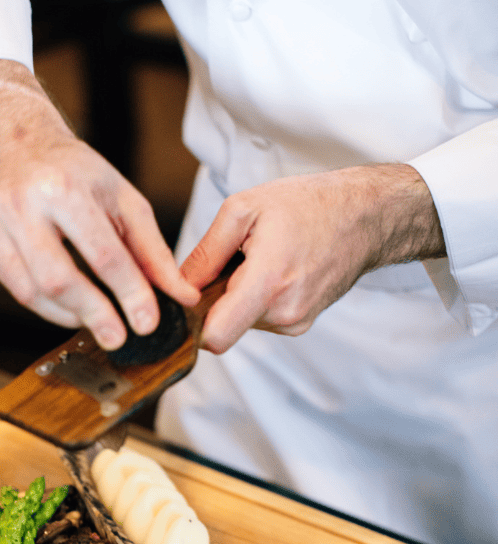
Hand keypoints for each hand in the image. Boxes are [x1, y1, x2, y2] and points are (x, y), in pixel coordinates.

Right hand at [0, 60, 198, 348]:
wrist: (16, 145)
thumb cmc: (76, 172)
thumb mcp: (123, 199)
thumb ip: (153, 251)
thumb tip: (181, 296)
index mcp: (65, 187)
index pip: (103, 253)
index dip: (129, 293)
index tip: (148, 323)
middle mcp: (24, 206)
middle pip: (60, 278)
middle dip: (95, 314)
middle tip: (119, 338)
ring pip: (34, 291)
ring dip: (72, 316)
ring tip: (100, 323)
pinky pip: (19, 292)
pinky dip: (50, 309)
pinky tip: (73, 311)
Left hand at [181, 164, 444, 352]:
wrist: (365, 216)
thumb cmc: (307, 205)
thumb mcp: (244, 209)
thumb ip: (205, 253)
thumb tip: (177, 287)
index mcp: (268, 283)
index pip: (215, 338)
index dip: (192, 323)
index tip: (189, 297)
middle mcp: (284, 313)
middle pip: (222, 326)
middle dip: (214, 299)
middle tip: (230, 260)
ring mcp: (295, 323)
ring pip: (240, 322)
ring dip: (236, 296)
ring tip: (257, 259)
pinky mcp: (300, 324)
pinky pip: (259, 319)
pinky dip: (254, 298)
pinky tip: (272, 268)